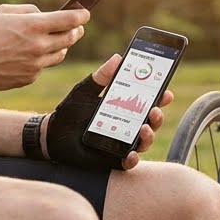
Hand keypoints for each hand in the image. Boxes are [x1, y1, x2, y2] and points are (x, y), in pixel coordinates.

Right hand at [0, 4, 87, 90]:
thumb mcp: (4, 11)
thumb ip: (29, 11)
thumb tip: (45, 15)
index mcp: (34, 26)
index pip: (70, 20)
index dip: (81, 16)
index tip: (85, 14)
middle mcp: (39, 46)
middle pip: (70, 38)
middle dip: (76, 31)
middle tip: (76, 28)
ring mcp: (35, 65)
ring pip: (59, 55)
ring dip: (60, 46)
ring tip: (51, 41)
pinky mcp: (29, 78)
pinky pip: (42, 67)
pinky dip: (40, 60)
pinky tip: (27, 56)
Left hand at [43, 54, 173, 171]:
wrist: (52, 135)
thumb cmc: (71, 111)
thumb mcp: (85, 91)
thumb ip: (100, 77)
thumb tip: (118, 58)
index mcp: (124, 107)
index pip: (147, 101)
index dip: (160, 97)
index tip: (167, 92)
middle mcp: (127, 125)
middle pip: (151, 122)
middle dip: (157, 116)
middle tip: (155, 109)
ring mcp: (122, 142)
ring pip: (144, 141)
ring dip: (148, 135)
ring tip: (144, 128)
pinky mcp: (113, 159)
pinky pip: (128, 162)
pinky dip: (132, 159)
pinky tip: (130, 153)